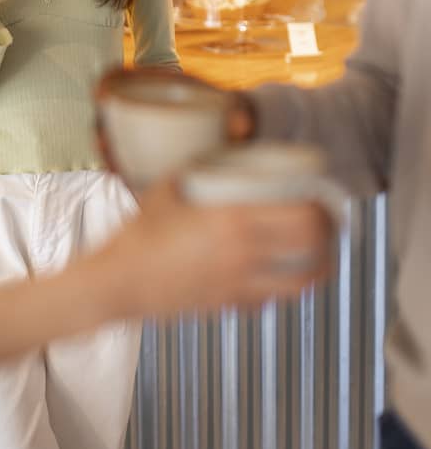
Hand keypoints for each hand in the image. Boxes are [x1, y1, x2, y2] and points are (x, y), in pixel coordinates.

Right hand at [105, 179, 333, 316]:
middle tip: (330, 224)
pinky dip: (287, 285)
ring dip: (317, 266)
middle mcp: (244, 256)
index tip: (326, 198)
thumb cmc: (140, 230)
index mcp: (233, 221)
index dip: (325, 210)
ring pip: (301, 283)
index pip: (304, 219)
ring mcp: (239, 285)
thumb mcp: (171, 185)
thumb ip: (202, 165)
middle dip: (330, 238)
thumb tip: (224, 142)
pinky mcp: (230, 305)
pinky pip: (274, 297)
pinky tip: (283, 272)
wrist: (119, 281)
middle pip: (313, 251)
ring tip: (319, 252)